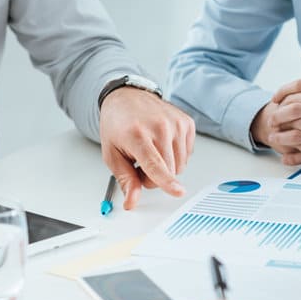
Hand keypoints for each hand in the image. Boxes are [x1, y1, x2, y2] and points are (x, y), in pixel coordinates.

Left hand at [100, 88, 194, 209]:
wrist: (127, 97)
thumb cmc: (118, 125)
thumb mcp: (112, 155)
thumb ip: (125, 180)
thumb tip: (132, 201)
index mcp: (137, 135)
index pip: (155, 164)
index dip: (166, 181)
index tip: (178, 191)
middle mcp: (160, 126)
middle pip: (168, 171)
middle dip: (154, 178)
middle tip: (140, 164)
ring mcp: (176, 123)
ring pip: (180, 166)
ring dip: (166, 168)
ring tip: (151, 152)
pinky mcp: (187, 123)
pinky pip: (187, 154)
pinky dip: (175, 156)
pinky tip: (163, 144)